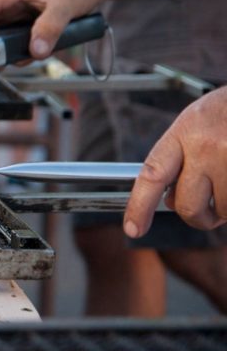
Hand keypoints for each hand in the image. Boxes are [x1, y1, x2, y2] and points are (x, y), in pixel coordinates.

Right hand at [0, 0, 105, 58]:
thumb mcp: (66, 7)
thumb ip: (49, 29)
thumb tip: (35, 52)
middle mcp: (12, 2)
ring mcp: (20, 12)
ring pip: (2, 36)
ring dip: (7, 51)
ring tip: (17, 59)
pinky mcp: (29, 21)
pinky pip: (18, 40)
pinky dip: (23, 50)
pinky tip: (34, 54)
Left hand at [124, 86, 226, 236]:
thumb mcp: (197, 122)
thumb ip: (179, 158)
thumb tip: (170, 201)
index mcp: (185, 132)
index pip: (152, 175)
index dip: (139, 206)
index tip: (133, 229)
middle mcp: (207, 146)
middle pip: (188, 205)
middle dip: (197, 216)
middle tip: (208, 212)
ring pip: (223, 210)